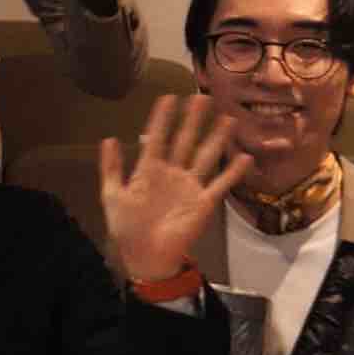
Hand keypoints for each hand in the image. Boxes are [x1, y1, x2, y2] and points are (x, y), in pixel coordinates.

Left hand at [98, 93, 243, 282]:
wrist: (146, 257)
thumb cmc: (127, 227)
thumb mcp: (112, 196)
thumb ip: (111, 168)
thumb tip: (109, 138)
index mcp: (148, 170)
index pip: (157, 138)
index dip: (162, 119)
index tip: (169, 97)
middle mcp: (172, 173)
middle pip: (185, 141)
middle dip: (193, 120)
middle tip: (203, 97)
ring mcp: (190, 186)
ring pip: (205, 156)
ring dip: (216, 139)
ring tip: (227, 119)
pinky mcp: (204, 202)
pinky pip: (221, 184)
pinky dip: (233, 171)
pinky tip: (245, 156)